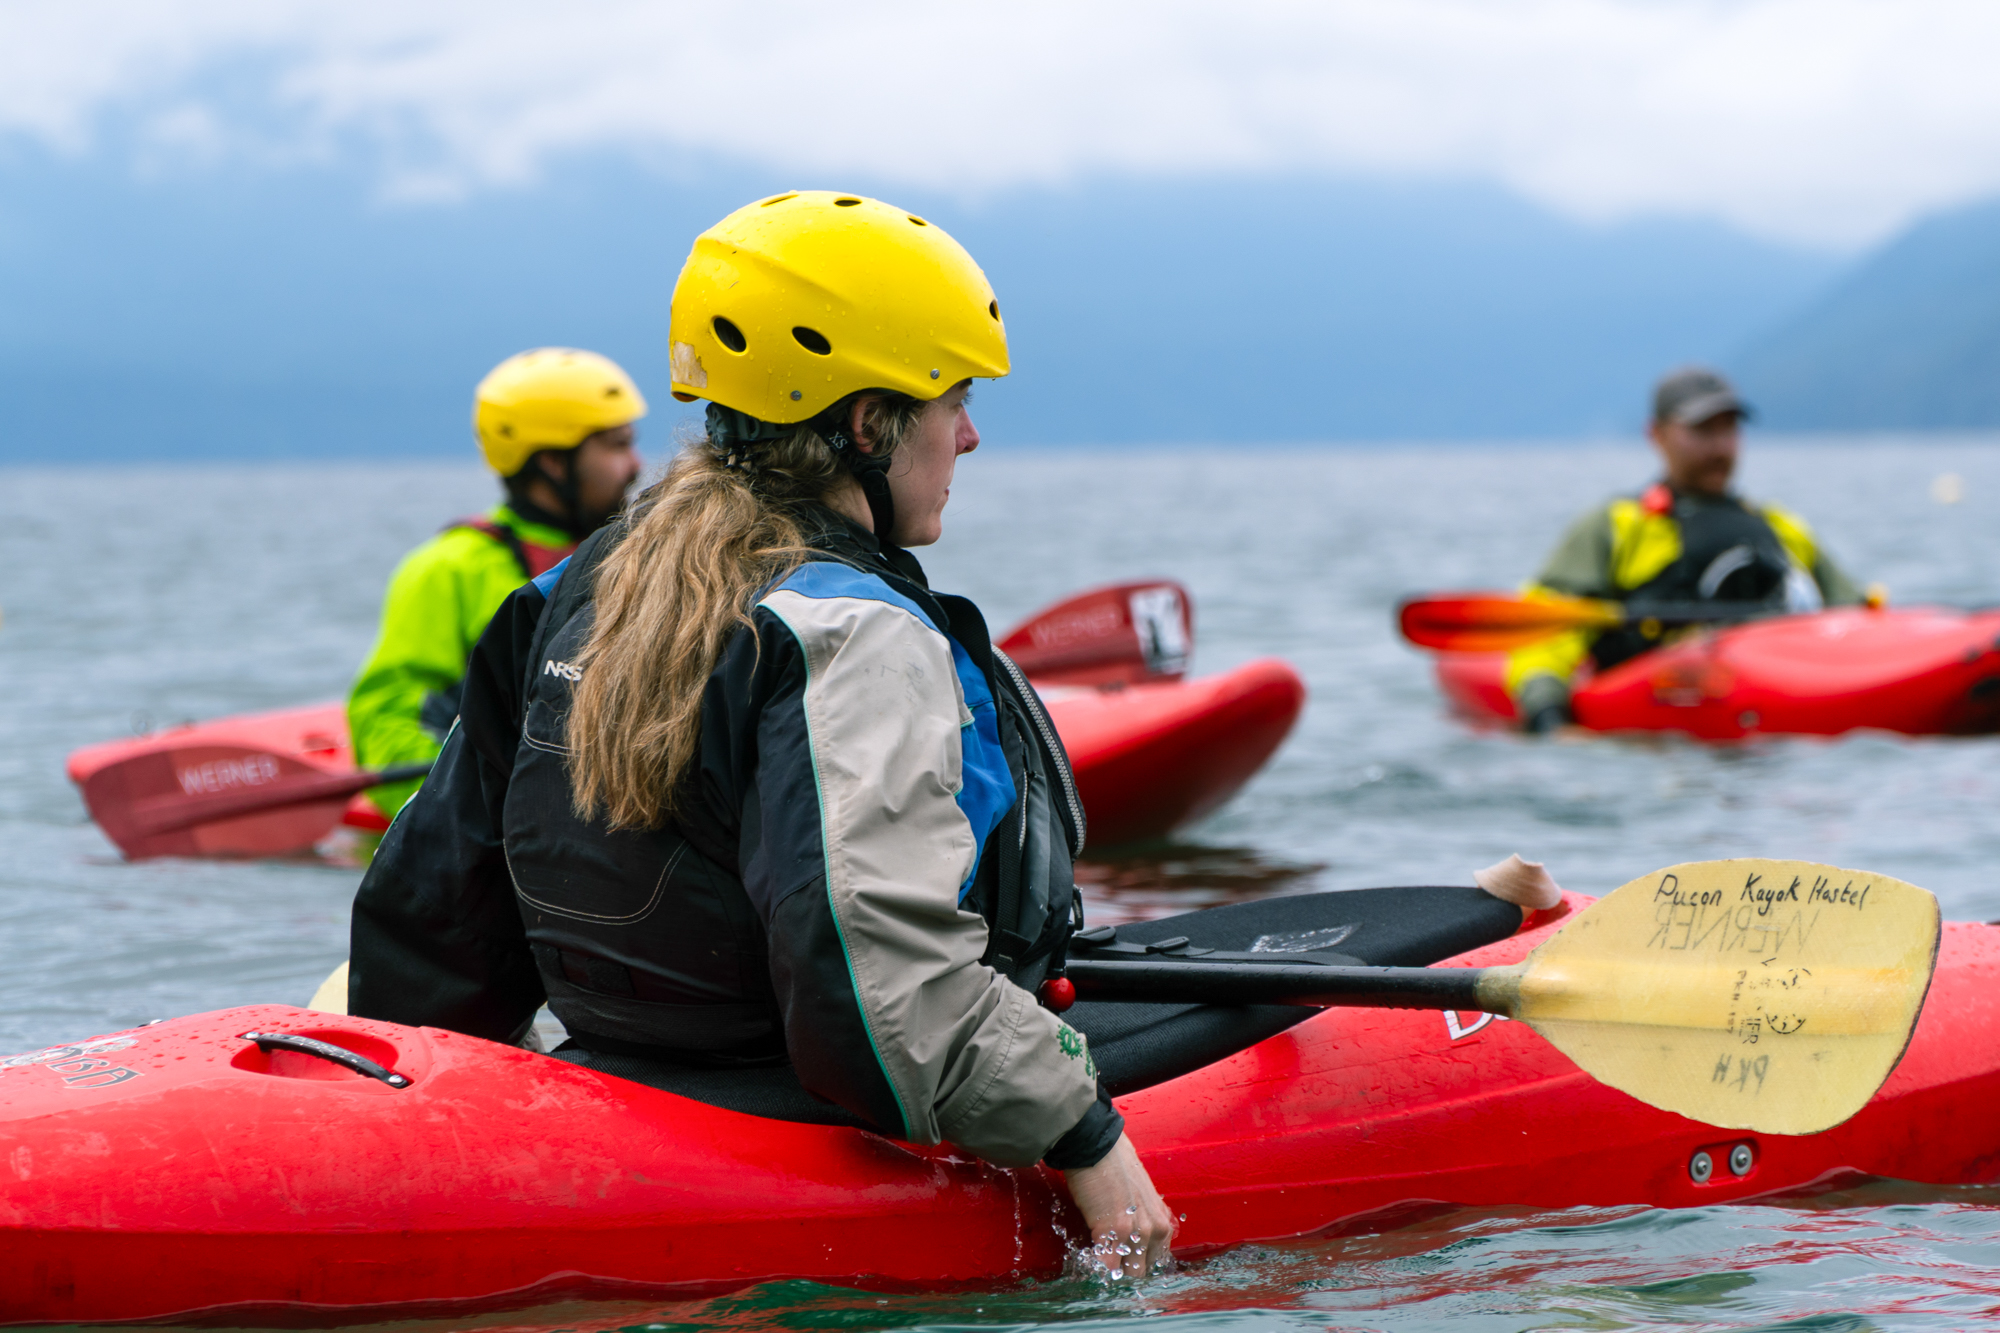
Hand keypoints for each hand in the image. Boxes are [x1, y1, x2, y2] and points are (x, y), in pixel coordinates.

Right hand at [1062, 1133, 1174, 1278]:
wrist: (1096, 1145)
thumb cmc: (1115, 1165)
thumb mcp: (1141, 1194)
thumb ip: (1144, 1218)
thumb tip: (1135, 1234)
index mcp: (1162, 1221)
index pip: (1155, 1259)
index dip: (1137, 1258)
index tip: (1123, 1254)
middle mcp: (1154, 1229)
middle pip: (1141, 1269)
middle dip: (1125, 1265)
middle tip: (1109, 1253)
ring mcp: (1135, 1232)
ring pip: (1126, 1272)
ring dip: (1111, 1265)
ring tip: (1100, 1250)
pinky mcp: (1111, 1232)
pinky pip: (1106, 1265)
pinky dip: (1097, 1264)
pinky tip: (1091, 1252)